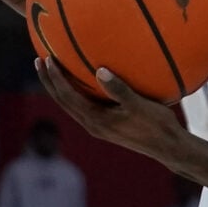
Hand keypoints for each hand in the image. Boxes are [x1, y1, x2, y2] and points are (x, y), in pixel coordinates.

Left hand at [33, 59, 181, 160]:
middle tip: (39, 59)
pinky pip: (83, 105)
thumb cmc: (157, 125)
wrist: (168, 147)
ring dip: (59, 87)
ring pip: (71, 104)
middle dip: (49, 81)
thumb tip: (100, 70)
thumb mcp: (139, 105)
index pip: (67, 96)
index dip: (55, 78)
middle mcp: (92, 124)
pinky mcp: (106, 125)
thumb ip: (119, 89)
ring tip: (53, 68)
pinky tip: (82, 79)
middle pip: (62, 101)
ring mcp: (98, 126)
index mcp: (95, 120)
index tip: (47, 58)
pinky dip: (75, 91)